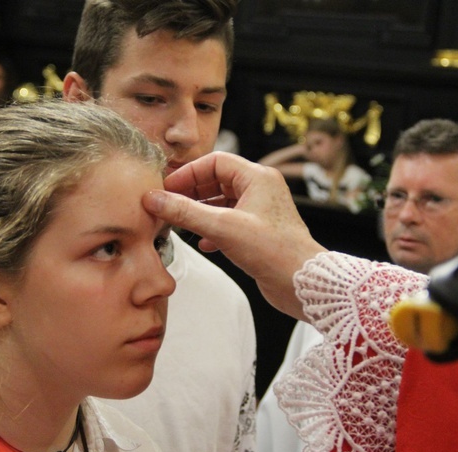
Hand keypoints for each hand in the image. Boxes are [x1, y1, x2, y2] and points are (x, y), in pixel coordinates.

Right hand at [143, 152, 325, 318]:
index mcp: (258, 178)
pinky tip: (202, 243)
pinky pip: (229, 223)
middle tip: (168, 204)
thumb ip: (185, 212)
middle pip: (217, 181)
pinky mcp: (259, 233)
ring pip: (222, 204)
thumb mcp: (222, 227)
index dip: (188, 173)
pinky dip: (212, 230)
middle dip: (191, 193)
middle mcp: (261, 190)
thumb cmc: (273, 251)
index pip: (215, 162)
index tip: (166, 188)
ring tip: (179, 223)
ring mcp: (260, 212)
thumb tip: (154, 199)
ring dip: (200, 212)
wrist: (303, 283)